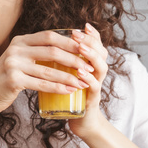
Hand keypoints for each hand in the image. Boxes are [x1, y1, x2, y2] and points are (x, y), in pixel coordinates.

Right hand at [0, 28, 93, 116]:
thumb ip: (37, 50)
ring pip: (48, 70)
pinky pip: (41, 84)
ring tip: (83, 82)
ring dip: (69, 77)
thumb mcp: (20, 57)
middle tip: (89, 67)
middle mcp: (16, 50)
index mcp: (20, 41)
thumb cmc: (9, 76)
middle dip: (74, 59)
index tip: (86, 49)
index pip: (49, 36)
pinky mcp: (13, 80)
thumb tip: (68, 46)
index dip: (69, 42)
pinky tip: (69, 90)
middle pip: (52, 51)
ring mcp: (13, 64)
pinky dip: (58, 88)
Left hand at [66, 23, 110, 137]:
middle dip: (90, 41)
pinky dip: (88, 80)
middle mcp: (96, 74)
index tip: (81, 26)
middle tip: (77, 33)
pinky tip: (80, 74)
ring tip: (80, 48)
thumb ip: (62, 62)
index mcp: (90, 67)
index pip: (96, 46)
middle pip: (101, 53)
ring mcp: (96, 87)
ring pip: (101, 68)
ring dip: (91, 57)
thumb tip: (46, 46)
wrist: (78, 121)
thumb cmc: (70, 96)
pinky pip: (94, 88)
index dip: (92, 35)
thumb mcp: (66, 76)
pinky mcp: (92, 100)